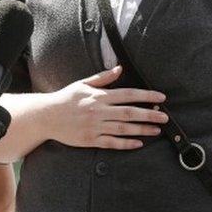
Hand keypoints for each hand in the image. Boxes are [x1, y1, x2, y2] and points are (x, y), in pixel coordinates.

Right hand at [46, 66, 167, 149]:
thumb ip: (103, 78)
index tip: (160, 98)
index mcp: (99, 96)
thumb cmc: (66, 98)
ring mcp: (95, 127)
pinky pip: (112, 142)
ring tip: (156, 130)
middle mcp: (99, 111)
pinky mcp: (91, 139)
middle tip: (165, 117)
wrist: (47, 116)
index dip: (146, 96)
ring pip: (123, 129)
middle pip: (130, 113)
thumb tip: (120, 68)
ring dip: (142, 130)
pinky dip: (126, 143)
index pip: (128, 94)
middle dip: (149, 115)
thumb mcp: (83, 84)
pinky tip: (138, 143)